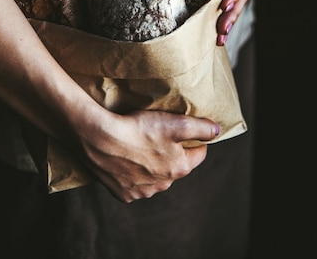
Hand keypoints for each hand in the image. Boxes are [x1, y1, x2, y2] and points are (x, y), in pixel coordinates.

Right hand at [74, 108, 218, 202]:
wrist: (99, 139)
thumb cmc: (138, 129)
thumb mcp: (174, 122)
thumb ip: (200, 127)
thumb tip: (217, 131)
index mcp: (179, 168)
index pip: (198, 154)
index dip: (194, 140)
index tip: (183, 129)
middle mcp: (163, 185)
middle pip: (175, 166)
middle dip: (171, 153)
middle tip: (158, 134)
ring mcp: (142, 192)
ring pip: (155, 177)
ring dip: (152, 165)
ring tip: (139, 145)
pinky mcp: (123, 194)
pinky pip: (134, 184)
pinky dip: (133, 173)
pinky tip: (125, 158)